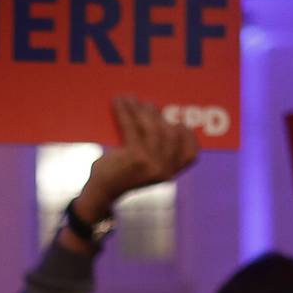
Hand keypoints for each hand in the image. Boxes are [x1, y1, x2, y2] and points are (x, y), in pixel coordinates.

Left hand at [73, 96, 200, 224]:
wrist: (101, 192)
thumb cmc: (121, 175)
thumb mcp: (145, 168)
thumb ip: (158, 153)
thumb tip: (158, 117)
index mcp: (170, 174)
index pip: (191, 154)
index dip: (188, 136)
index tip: (177, 123)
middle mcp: (165, 170)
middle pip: (170, 133)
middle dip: (158, 115)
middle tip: (146, 104)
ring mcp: (152, 164)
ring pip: (152, 127)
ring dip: (140, 109)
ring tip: (130, 99)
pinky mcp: (135, 158)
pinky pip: (132, 127)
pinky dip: (125, 111)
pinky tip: (119, 102)